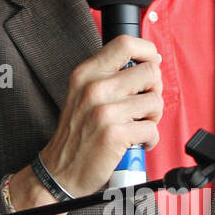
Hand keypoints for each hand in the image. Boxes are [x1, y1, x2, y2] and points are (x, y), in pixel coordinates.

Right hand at [39, 35, 162, 196]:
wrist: (59, 171)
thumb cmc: (77, 135)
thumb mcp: (82, 94)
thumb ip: (109, 76)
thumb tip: (149, 63)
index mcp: (86, 74)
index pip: (125, 43)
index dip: (148, 52)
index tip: (151, 65)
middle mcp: (94, 88)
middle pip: (150, 72)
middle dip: (154, 91)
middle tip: (143, 106)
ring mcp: (104, 111)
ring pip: (155, 102)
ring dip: (152, 118)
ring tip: (137, 126)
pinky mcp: (114, 135)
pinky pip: (152, 130)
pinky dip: (150, 140)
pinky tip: (137, 143)